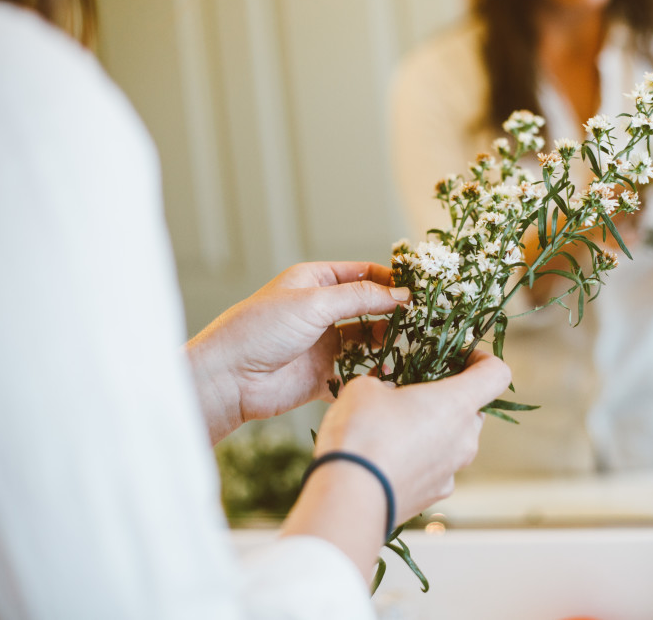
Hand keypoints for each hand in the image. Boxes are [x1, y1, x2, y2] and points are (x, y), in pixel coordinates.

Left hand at [186, 261, 411, 443]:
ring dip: (387, 342)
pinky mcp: (324, 374)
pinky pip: (358, 370)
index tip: (419, 289)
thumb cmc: (260, 328)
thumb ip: (360, 298)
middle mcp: (322, 310)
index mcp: (316, 282)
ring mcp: (324, 343)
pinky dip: (374, 371)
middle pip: (370, 306)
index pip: (363, 274)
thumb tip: (402, 296)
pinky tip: (391, 370)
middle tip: (422, 319)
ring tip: (409, 344)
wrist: (229, 378)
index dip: (390, 280)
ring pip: (368, 339)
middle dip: (394, 312)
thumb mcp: (314, 303)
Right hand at [282, 350, 510, 578]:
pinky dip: (418, 460)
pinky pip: (435, 468)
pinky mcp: (435, 495)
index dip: (483, 359)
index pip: (497, 374)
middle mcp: (465, 439)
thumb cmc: (362, 433)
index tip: (459, 356)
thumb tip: (387, 395)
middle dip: (448, 399)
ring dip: (432, 431)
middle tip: (414, 394)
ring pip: (452, 441)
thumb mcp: (366, 388)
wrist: (349, 497)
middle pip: (473, 410)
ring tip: (392, 429)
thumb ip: (386, 384)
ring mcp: (452, 471)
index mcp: (457, 403)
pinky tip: (387, 459)